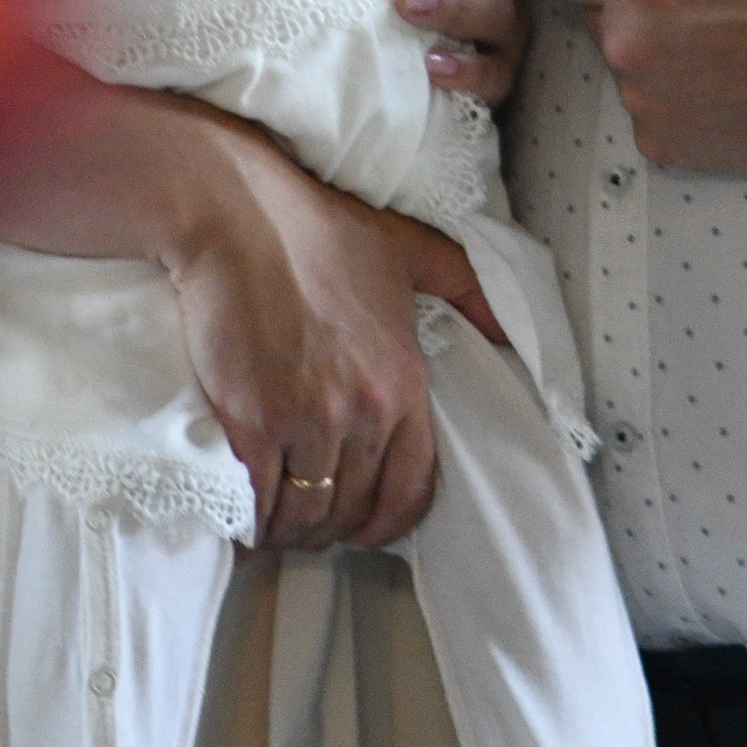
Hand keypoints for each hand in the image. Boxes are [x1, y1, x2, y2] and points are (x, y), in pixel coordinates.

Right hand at [162, 117, 504, 551]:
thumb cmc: (321, 231)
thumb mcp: (409, 249)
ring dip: (291, 531)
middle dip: (332, 527)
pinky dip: (252, 522)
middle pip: (351, 509)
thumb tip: (507, 330)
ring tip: (276, 523)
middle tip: (311, 521)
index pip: (410, 489)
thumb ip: (466, 287)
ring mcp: (306, 421)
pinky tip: (245, 522)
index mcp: (404, 382)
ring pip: (306, 515)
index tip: (364, 528)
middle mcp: (363, 412)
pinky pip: (259, 503)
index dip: (386, 523)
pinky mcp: (252, 423)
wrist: (240, 216)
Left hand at [538, 0, 746, 174]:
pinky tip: (721, 81)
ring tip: (718, 41)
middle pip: (593, 12)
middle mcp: (626, 47)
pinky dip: (671, 92)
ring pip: (622, 59)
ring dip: (651, 47)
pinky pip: (645, 103)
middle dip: (629, 0)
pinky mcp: (659, 144)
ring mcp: (641, 102)